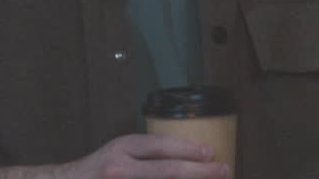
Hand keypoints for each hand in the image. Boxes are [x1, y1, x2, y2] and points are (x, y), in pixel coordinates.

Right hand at [0, 134, 227, 178]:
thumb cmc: (95, 172)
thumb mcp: (120, 153)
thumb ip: (147, 156)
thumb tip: (189, 158)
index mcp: (121, 149)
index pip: (161, 147)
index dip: (189, 150)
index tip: (211, 153)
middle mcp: (119, 169)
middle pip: (167, 171)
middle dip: (199, 172)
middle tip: (223, 170)